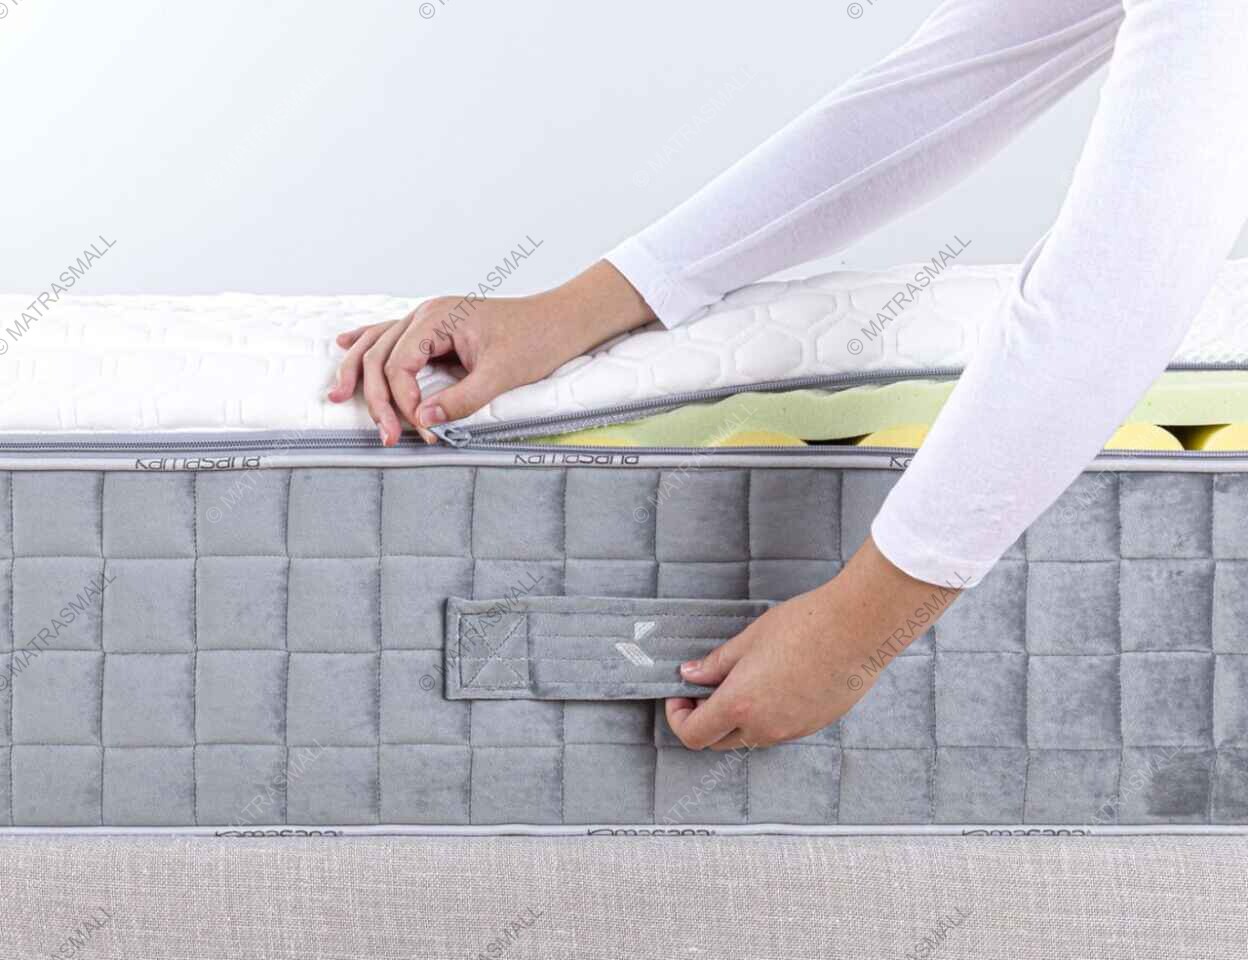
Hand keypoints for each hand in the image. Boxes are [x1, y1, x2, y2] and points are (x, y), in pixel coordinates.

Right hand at [328, 261, 654, 443]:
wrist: (563, 320)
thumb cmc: (538, 340)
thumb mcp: (502, 375)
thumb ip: (462, 398)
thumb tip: (424, 420)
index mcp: (441, 317)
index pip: (400, 362)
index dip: (402, 400)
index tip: (421, 432)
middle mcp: (428, 313)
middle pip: (382, 355)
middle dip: (378, 397)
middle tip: (387, 437)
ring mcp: (431, 318)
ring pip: (380, 344)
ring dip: (359, 372)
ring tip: (336, 396)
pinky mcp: (438, 328)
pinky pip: (393, 335)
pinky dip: (368, 343)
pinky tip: (344, 345)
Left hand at [665, 537, 962, 750]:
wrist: (858, 629)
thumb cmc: (803, 626)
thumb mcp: (749, 640)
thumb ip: (715, 664)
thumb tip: (689, 675)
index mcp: (740, 704)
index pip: (693, 735)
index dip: (678, 718)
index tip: (680, 696)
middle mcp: (764, 728)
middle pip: (718, 741)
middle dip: (704, 720)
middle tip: (703, 690)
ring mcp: (791, 731)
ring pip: (750, 737)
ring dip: (736, 719)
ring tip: (742, 682)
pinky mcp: (813, 726)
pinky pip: (777, 730)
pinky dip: (764, 717)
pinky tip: (773, 684)